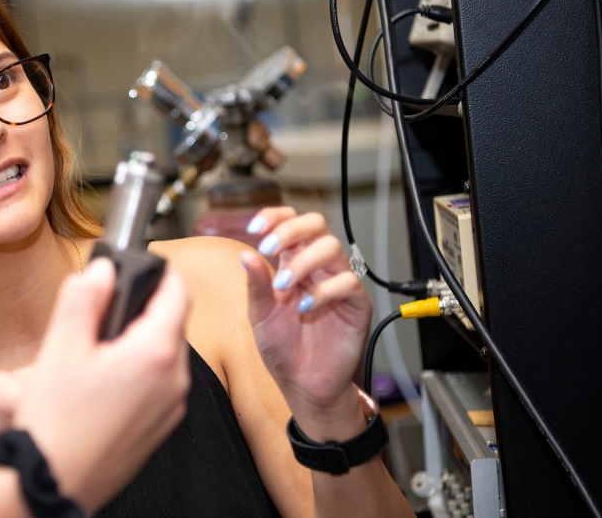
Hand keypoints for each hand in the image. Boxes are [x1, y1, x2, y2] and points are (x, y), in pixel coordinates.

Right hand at [13, 258, 190, 512]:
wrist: (51, 485)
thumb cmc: (55, 423)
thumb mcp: (60, 348)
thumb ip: (83, 299)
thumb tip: (102, 269)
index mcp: (155, 353)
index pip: (178, 293)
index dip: (162, 272)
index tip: (145, 264)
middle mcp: (174, 381)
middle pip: (173, 325)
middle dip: (145, 309)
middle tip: (107, 308)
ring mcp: (171, 409)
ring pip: (166, 358)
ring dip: (142, 343)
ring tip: (98, 349)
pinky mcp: (159, 430)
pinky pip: (160, 387)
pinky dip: (140, 374)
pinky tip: (103, 384)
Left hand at [242, 207, 372, 438]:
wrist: (304, 385)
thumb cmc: (283, 350)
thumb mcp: (260, 315)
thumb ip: (256, 285)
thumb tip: (245, 254)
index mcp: (293, 265)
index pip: (291, 224)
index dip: (276, 217)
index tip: (254, 227)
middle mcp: (317, 269)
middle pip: (316, 225)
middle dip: (291, 229)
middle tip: (269, 248)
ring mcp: (338, 284)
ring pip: (333, 248)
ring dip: (304, 261)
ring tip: (284, 285)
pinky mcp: (356, 305)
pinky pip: (349, 282)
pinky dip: (325, 291)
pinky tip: (305, 308)